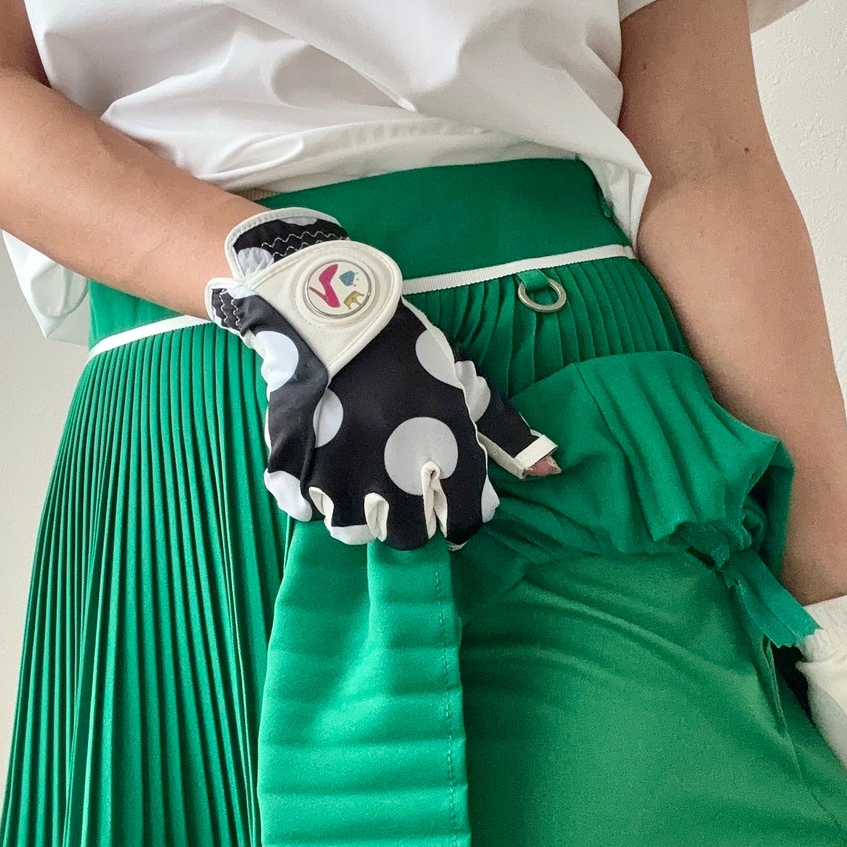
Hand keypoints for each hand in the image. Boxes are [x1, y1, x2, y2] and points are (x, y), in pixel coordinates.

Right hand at [205, 206, 557, 548]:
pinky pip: (304, 508)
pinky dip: (315, 498)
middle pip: (406, 537)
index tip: (450, 499)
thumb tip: (552, 472)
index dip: (458, 515)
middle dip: (411, 519)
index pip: (460, 523)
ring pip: (352, 528)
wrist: (334, 310)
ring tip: (365, 475)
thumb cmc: (409, 348)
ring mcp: (339, 477)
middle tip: (404, 485)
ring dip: (362, 511)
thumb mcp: (465, 382)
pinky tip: (326, 468)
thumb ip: (507, 432)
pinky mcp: (295, 469)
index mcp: (441, 456)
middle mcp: (392, 477)